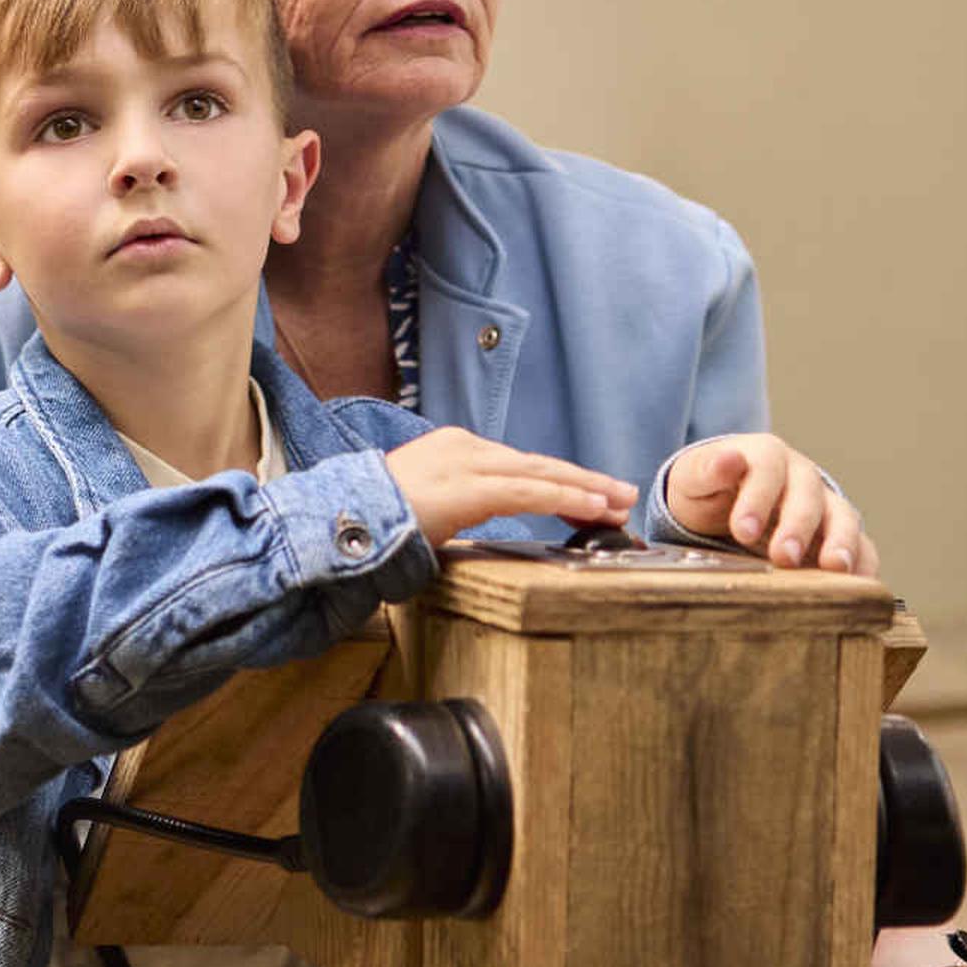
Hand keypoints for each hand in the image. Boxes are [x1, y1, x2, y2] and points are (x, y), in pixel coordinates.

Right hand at [380, 428, 634, 545]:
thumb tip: (475, 518)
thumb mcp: (426, 504)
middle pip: (538, 464)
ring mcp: (469, 463)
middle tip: (621, 493)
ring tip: (618, 501)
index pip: (519, 463)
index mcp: (454, 447)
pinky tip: (592, 507)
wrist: (345, 520)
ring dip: (586, 490)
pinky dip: (567, 498)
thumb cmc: (376, 519)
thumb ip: (457, 504)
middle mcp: (466, 446)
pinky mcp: (473, 486)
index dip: (559, 479)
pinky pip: (531, 492)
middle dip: (584, 480)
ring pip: (542, 474)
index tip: (590, 494)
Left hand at [664, 434, 877, 573]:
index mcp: (767, 455)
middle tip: (783, 556)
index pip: (767, 468)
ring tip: (835, 568)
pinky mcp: (837, 535)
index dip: (758, 498)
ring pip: (842, 517)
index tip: (742, 530)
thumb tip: (728, 460)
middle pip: (808, 496)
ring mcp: (824, 505)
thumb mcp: (694, 478)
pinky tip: (856, 587)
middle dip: (797, 526)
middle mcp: (802, 477)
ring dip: (841, 542)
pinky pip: (860, 547)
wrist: (723, 504)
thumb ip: (707, 470)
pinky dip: (862, 565)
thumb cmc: (708, 491)